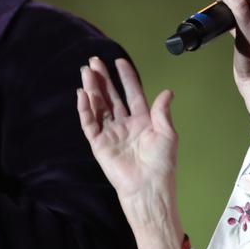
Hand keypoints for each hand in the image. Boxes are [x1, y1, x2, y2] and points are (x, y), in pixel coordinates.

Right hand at [78, 57, 184, 248]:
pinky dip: (85, 109)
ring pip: (99, 106)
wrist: (149, 188)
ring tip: (86, 71)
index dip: (126, 77)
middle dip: (103, 79)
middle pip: (111, 96)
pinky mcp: (99, 144)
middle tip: (94, 61)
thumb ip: (162, 112)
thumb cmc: (161, 164)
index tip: (119, 61)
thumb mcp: (167, 135)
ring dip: (92, 89)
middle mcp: (125, 124)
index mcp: (143, 121)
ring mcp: (111, 134)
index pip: (132, 93)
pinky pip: (90, 124)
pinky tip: (82, 94)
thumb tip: (167, 91)